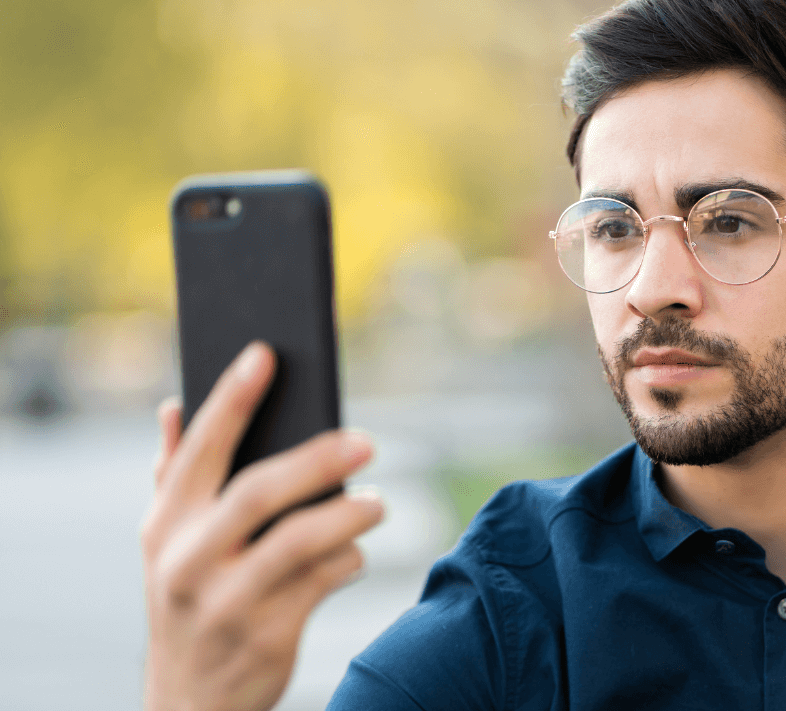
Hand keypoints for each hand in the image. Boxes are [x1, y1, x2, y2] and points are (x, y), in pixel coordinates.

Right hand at [140, 341, 384, 710]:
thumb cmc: (192, 598)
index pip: (198, 451)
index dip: (231, 399)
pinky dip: (348, 560)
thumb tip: (172, 407)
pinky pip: (324, 581)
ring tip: (375, 503)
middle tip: (366, 441)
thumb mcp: (168, 544)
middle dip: (317, 460)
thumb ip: (174, 476)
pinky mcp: (269, 636)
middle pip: (259, 494)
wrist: (190, 703)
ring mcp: (228, 602)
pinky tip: (354, 552)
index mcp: (165, 526)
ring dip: (348, 516)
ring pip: (301, 543)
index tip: (264, 354)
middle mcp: (189, 561)